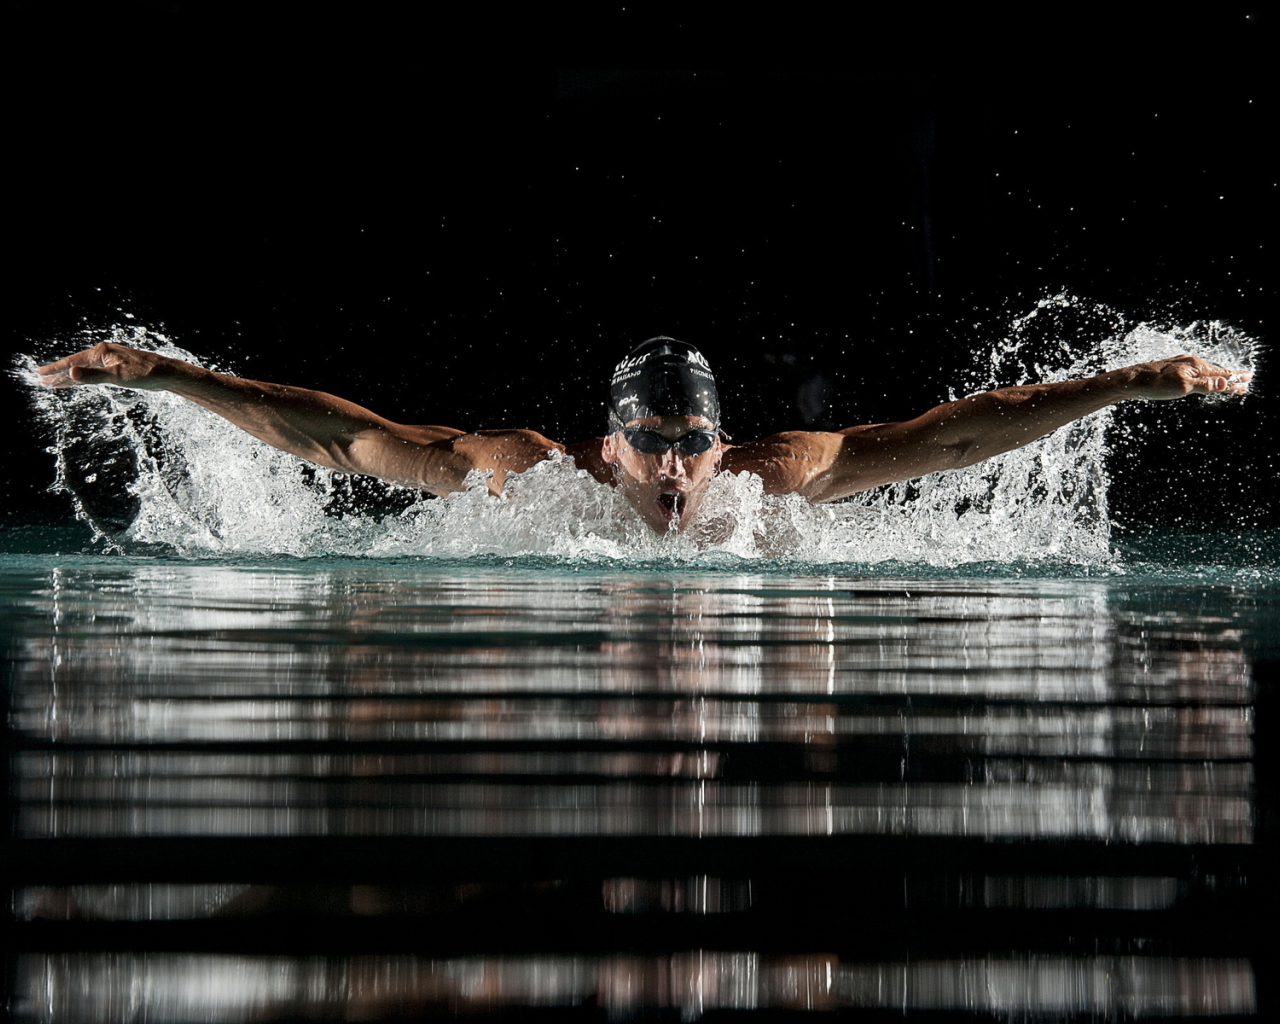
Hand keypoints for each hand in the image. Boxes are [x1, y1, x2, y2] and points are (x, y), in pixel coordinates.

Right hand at [36, 342, 176, 390]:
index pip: (72, 362)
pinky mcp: (117, 368)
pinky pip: (94, 373)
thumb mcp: (117, 376)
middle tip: (42, 381)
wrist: (166, 373)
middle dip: (59, 374)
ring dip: (70, 377)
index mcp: (101, 352)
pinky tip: (78, 382)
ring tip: (54, 384)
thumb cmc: (144, 373)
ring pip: (84, 370)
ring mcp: (110, 361)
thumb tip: (71, 373)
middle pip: (76, 365)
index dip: (55, 369)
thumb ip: (93, 376)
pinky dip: (84, 378)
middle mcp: (104, 354)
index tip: (40, 374)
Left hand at [1123, 354, 1251, 400]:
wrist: (1130, 381)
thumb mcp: (1182, 387)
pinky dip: (1204, 376)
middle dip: (1230, 377)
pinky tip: (1201, 378)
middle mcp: (1190, 362)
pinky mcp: (1171, 369)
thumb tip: (1226, 382)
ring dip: (1218, 377)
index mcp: (1196, 366)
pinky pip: (1194, 372)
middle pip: (1215, 371)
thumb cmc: (1155, 385)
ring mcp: (1180, 364)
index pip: (1222, 374)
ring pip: (1205, 371)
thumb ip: (1205, 385)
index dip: (1236, 379)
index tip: (1249, 380)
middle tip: (1245, 381)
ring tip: (1227, 382)